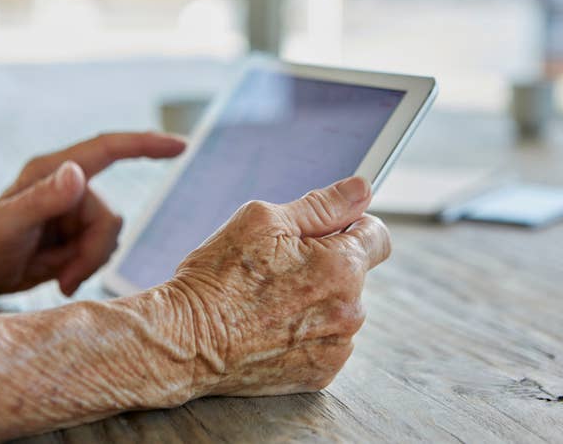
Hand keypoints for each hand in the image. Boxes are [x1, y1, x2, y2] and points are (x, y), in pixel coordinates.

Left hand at [0, 132, 184, 300]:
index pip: (108, 149)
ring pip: (110, 236)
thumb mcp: (8, 226)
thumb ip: (42, 199)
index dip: (146, 144)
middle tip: (66, 277)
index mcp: (54, 171)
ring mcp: (75, 209)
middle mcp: (70, 185)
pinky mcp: (78, 231)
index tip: (180, 145)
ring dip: (89, 262)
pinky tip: (62, 277)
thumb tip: (78, 173)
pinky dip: (87, 267)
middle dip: (94, 251)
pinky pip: (103, 249)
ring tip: (60, 277)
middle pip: (110, 216)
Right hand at [167, 175, 390, 396]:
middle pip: (354, 274)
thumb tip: (362, 188)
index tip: (331, 230)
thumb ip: (322, 205)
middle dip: (327, 264)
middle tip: (279, 267)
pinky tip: (270, 328)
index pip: (377, 235)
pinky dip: (305, 332)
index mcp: (342, 266)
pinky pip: (325, 341)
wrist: (185, 340)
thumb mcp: (264, 221)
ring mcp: (336, 347)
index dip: (353, 225)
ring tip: (269, 301)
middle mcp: (350, 311)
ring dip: (317, 300)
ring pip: (339, 309)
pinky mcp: (319, 373)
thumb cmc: (218, 277)